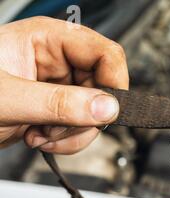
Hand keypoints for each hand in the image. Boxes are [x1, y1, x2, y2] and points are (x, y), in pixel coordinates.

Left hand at [0, 16, 128, 153]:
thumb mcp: (7, 98)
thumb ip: (58, 104)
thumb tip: (106, 107)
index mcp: (46, 39)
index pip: (104, 53)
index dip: (114, 81)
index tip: (108, 109)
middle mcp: (57, 61)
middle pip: (104, 87)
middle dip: (86, 117)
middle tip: (61, 128)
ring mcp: (57, 87)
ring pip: (96, 112)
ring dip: (74, 133)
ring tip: (42, 135)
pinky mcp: (55, 110)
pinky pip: (81, 127)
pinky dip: (67, 140)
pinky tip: (41, 138)